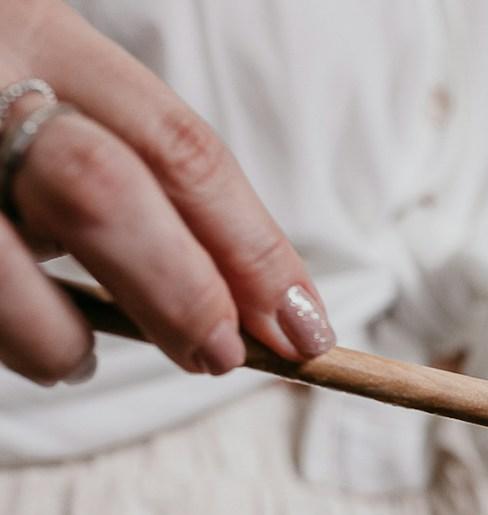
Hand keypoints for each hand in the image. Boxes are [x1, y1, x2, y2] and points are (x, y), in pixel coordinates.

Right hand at [0, 0, 333, 385]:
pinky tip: (22, 341)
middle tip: (218, 357)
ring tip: (76, 356)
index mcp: (37, 27)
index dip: (254, 250)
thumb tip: (260, 310)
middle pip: (104, 194)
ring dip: (59, 339)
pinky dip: (6, 339)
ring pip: (5, 271)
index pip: (178, 148)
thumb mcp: (51, 104)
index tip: (305, 331)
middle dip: (179, 294)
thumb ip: (136, 183)